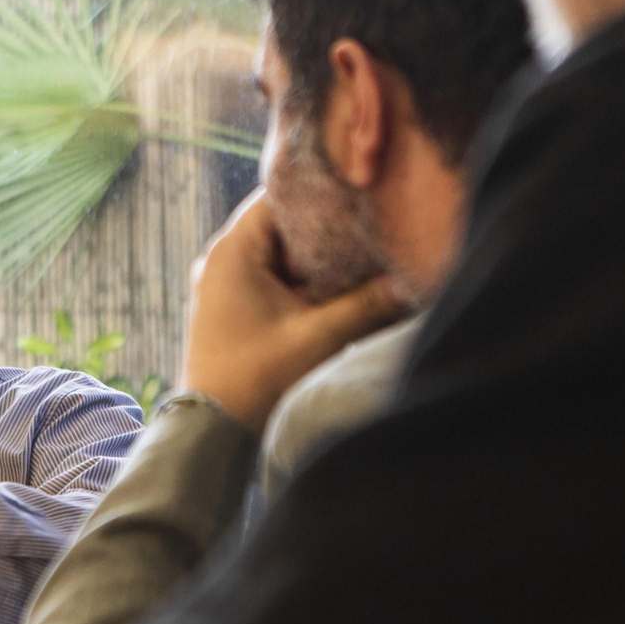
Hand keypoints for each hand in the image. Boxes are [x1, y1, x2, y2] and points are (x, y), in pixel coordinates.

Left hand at [178, 190, 409, 430]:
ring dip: (314, 261)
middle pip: (280, 226)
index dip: (319, 192)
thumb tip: (412, 281)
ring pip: (278, 256)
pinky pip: (270, 281)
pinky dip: (299, 283)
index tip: (357, 193)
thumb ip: (368, 304)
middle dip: (324, 230)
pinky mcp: (230, 311)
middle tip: (368, 227)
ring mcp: (222, 287)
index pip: (277, 195)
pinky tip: (334, 293)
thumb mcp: (320, 337)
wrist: (213, 432)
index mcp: (232, 251)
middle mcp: (220, 261)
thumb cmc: (257, 379)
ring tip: (360, 259)